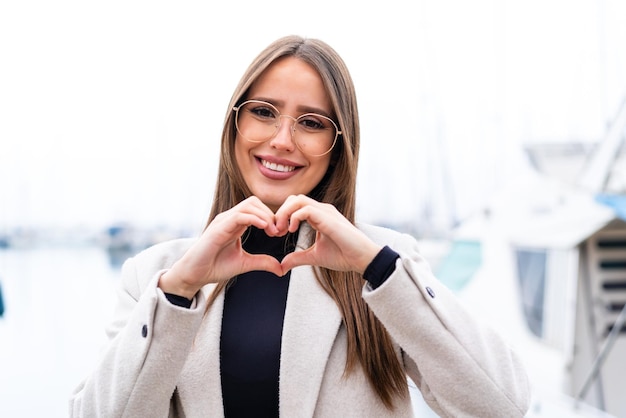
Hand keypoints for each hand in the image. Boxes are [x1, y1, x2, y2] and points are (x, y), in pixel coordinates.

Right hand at [159, 196, 283, 298]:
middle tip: (279, 231)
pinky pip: (239, 215)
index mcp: (236, 223)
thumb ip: (262, 262)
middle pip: (254, 202)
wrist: (195, 274)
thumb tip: (281, 269)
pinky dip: (254, 218)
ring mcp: (223, 221)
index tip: (280, 232)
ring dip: (265, 215)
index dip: (271, 217)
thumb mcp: (245, 264)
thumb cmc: (215, 266)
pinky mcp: (219, 227)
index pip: (257, 208)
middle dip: (270, 213)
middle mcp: (229, 218)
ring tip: (273, 230)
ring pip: (248, 205)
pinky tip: (264, 227)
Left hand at [275, 195, 381, 274]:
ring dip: (285, 213)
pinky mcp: (328, 217)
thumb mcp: (314, 257)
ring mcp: (325, 212)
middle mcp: (321, 210)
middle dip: (280, 212)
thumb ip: (298, 258)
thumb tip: (282, 265)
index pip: (295, 205)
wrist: (362, 259)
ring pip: (298, 200)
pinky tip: (292, 230)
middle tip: (276, 231)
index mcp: (319, 216)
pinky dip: (294, 217)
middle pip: (294, 198)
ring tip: (282, 229)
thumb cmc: (343, 256)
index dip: (283, 216)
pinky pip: (306, 209)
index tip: (277, 233)